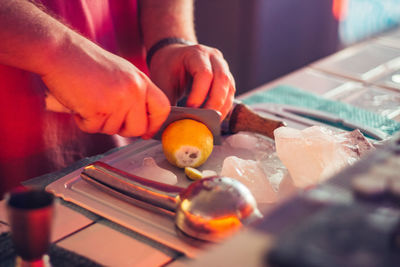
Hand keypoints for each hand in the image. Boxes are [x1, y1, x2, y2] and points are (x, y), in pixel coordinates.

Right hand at [42, 39, 169, 138]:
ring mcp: (118, 100)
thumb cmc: (85, 62)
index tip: (146, 132)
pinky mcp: (99, 109)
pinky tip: (78, 102)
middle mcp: (134, 90)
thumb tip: (141, 126)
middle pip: (138, 128)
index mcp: (141, 80)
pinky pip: (93, 128)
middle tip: (106, 115)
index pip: (163, 108)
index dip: (155, 124)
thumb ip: (134, 95)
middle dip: (122, 129)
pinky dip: (83, 121)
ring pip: (113, 130)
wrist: (59, 51)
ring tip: (88, 100)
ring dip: (98, 122)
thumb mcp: (121, 74)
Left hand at [148, 43, 235, 119]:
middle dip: (214, 103)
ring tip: (211, 122)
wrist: (173, 56)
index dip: (199, 94)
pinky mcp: (226, 77)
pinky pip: (230, 93)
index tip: (190, 109)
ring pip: (229, 87)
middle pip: (222, 80)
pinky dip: (224, 107)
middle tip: (204, 120)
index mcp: (196, 53)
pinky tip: (215, 118)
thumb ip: (168, 100)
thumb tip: (174, 122)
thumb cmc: (167, 67)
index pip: (204, 73)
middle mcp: (213, 57)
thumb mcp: (162, 81)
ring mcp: (222, 66)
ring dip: (222, 107)